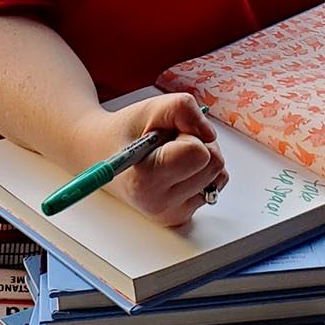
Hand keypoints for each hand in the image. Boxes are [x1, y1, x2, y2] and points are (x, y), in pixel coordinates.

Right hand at [73, 92, 226, 228]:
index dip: (187, 134)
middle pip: (213, 164)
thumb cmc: (129, 132)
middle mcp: (159, 204)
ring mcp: (172, 214)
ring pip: (218, 175)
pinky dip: (201, 173)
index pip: (198, 153)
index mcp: (145, 181)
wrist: (106, 156)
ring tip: (172, 156)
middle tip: (168, 145)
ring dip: (201, 159)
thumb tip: (209, 133)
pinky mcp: (183, 217)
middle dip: (197, 145)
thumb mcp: (151, 108)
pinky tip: (178, 170)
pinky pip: (215, 186)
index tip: (166, 135)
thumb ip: (183, 109)